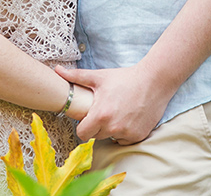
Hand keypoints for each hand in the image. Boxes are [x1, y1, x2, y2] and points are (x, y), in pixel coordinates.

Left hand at [55, 63, 173, 143]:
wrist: (154, 81)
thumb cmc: (124, 78)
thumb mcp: (99, 77)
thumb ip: (76, 76)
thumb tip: (56, 70)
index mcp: (101, 115)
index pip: (82, 134)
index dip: (82, 126)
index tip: (86, 118)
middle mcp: (114, 127)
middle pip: (96, 136)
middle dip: (96, 126)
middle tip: (102, 111)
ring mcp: (127, 133)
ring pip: (110, 138)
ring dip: (110, 130)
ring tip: (115, 113)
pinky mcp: (139, 136)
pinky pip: (124, 139)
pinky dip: (123, 132)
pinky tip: (126, 117)